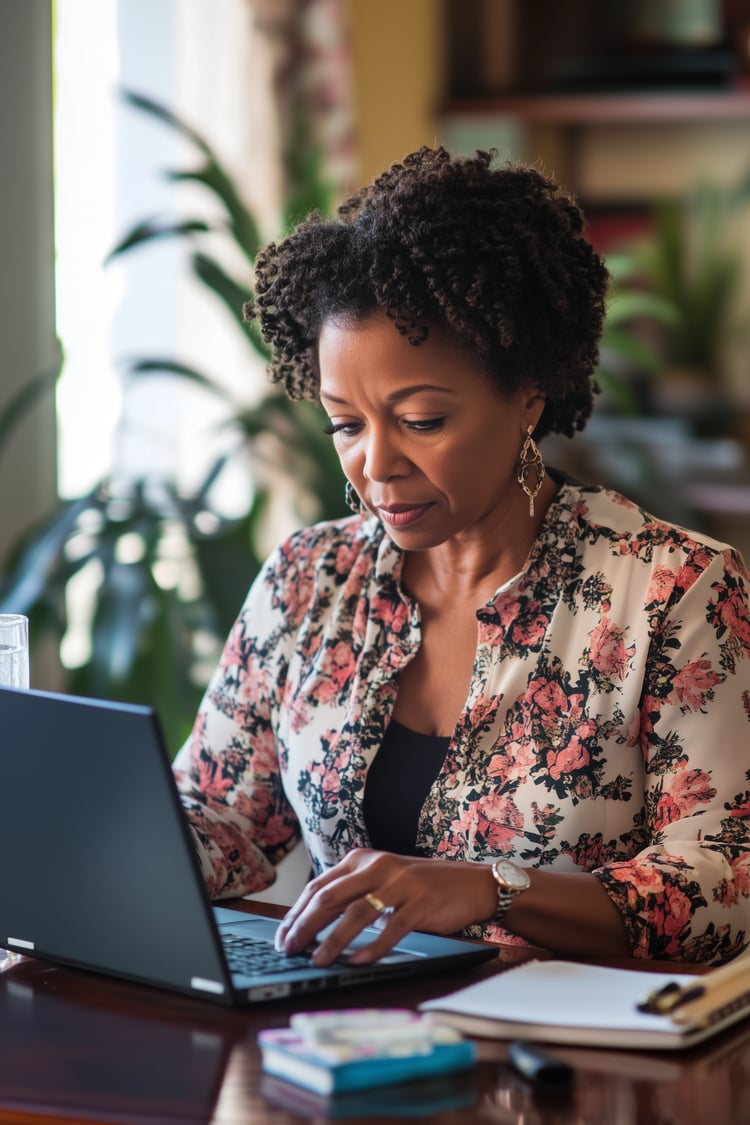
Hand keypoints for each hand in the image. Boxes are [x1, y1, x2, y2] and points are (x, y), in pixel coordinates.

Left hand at [274, 848, 496, 965]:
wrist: (470, 883)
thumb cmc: (421, 887)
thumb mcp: (381, 880)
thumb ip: (352, 893)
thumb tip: (311, 924)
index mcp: (362, 860)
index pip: (318, 886)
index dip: (296, 913)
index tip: (282, 936)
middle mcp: (377, 867)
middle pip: (330, 897)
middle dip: (304, 926)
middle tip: (288, 949)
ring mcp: (400, 883)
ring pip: (356, 913)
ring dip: (333, 941)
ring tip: (317, 960)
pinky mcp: (420, 902)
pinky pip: (391, 928)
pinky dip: (373, 948)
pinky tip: (359, 962)